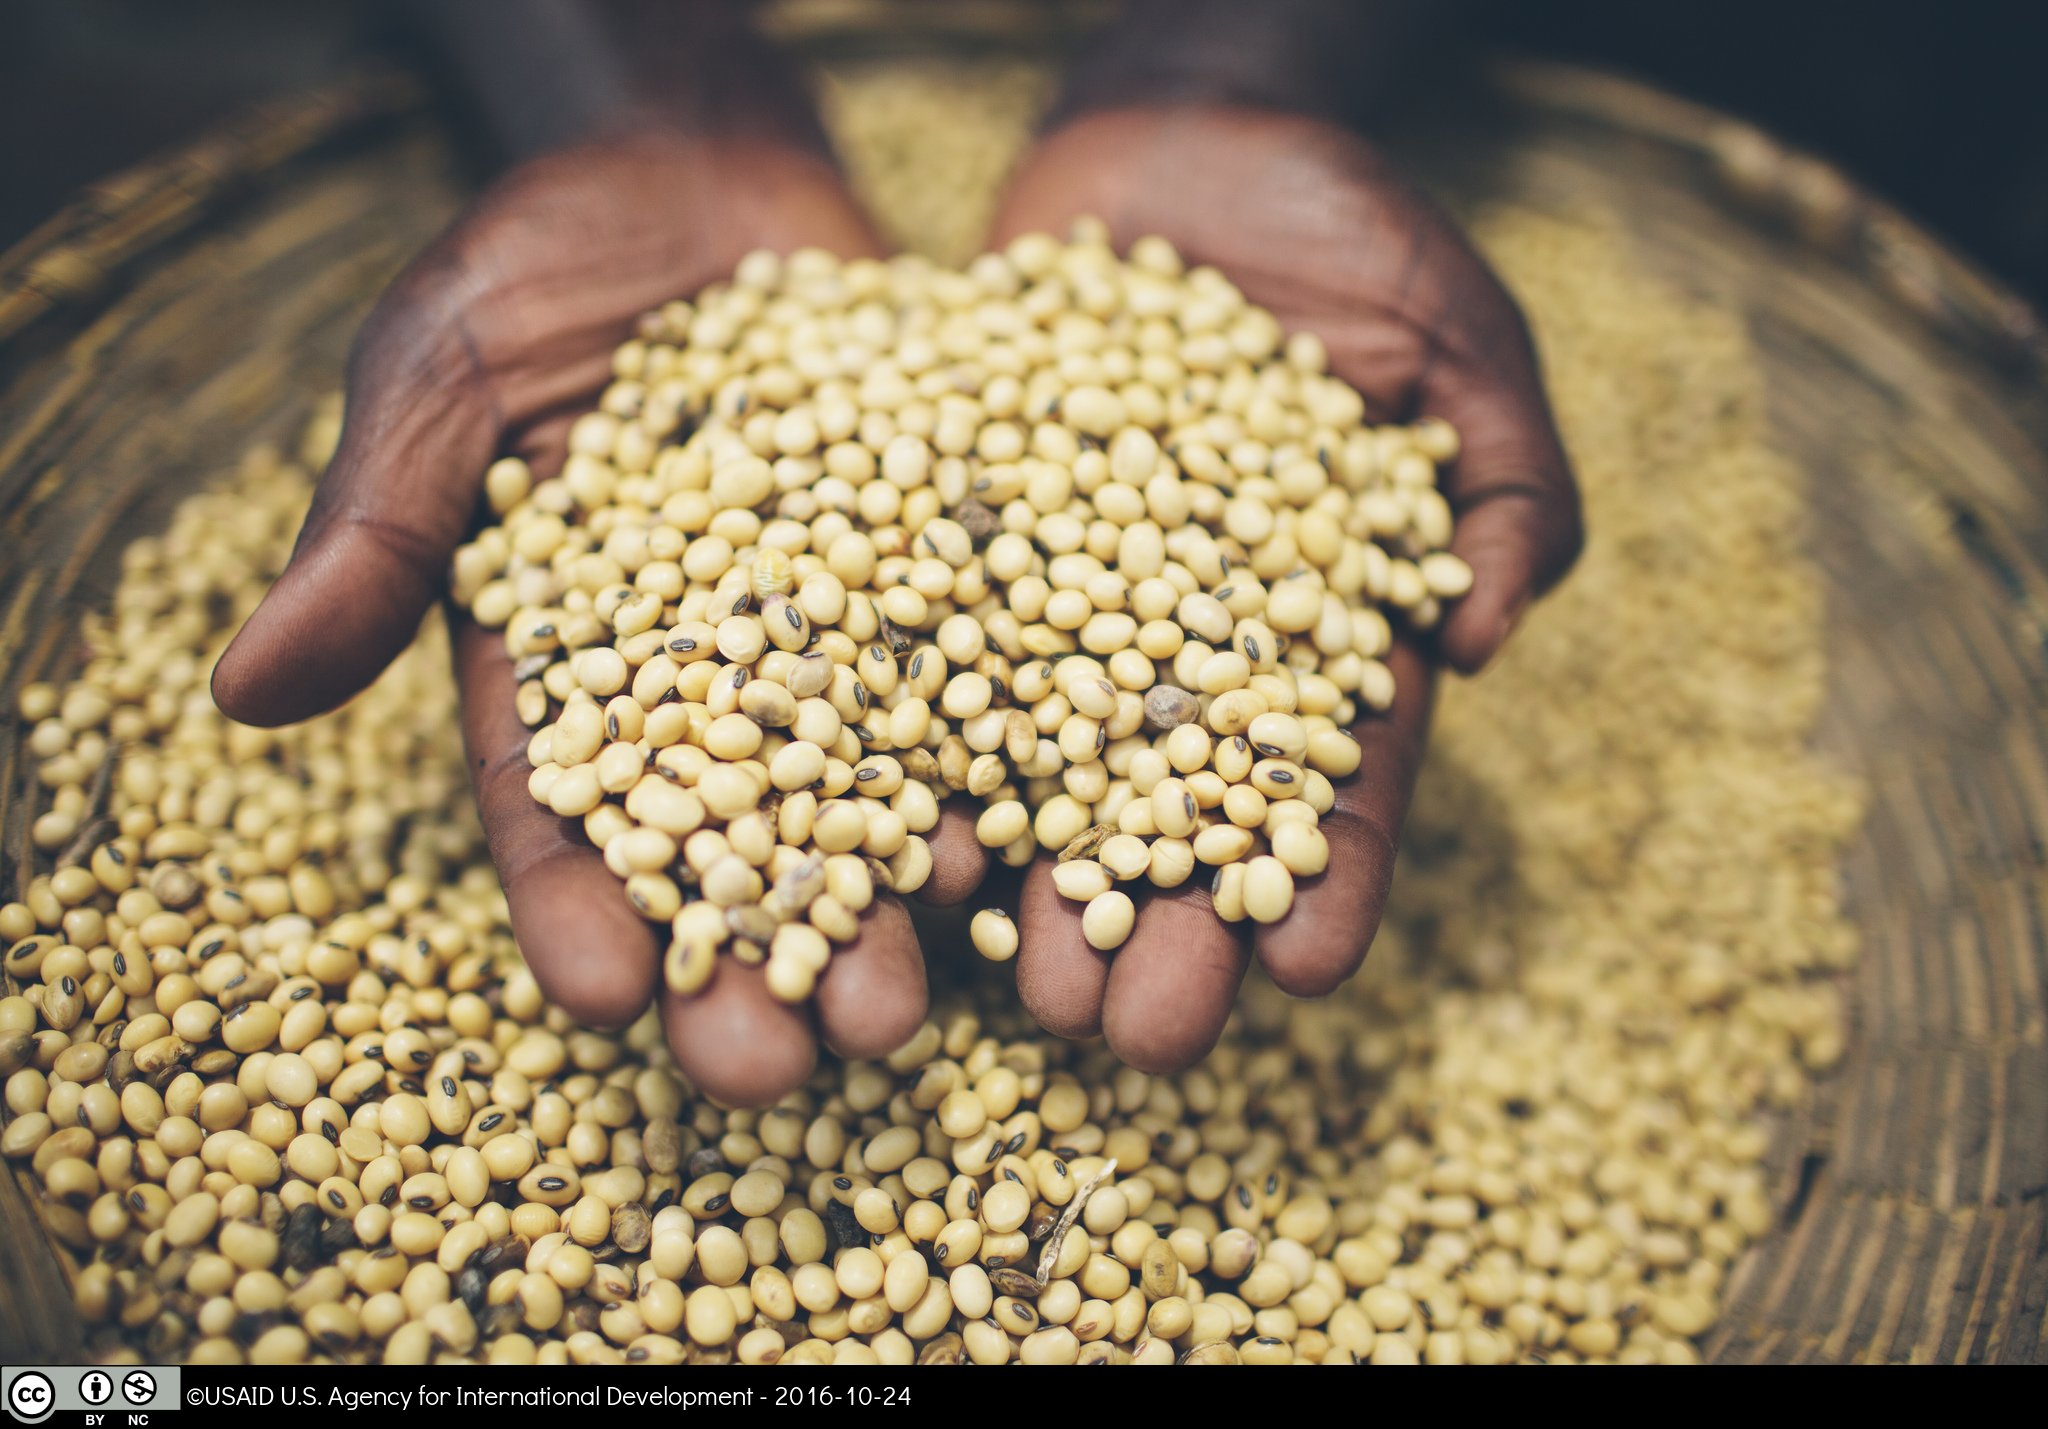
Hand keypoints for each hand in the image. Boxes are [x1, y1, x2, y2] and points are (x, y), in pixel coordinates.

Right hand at [211, 131, 967, 1105]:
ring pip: (857, 799)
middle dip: (744, 960)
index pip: (559, 805)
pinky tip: (1007, 860)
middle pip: (724, 842)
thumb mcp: (435, 378)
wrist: (698, 170)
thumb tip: (240, 689)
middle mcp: (704, 675)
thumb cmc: (535, 264)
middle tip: (775, 1073)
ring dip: (875, 913)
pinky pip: (967, 686)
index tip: (603, 998)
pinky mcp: (936, 580)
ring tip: (904, 1011)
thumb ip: (377, 530)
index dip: (576, 906)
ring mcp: (829, 635)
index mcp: (565, 657)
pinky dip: (985, 769)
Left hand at [988, 104, 1582, 1070]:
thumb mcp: (1460, 340)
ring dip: (1034, 882)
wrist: (1185, 139)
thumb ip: (1500, 483)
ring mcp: (1064, 605)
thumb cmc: (1348, 234)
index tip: (1308, 971)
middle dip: (1164, 926)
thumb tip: (1483, 639)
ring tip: (1017, 987)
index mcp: (1317, 625)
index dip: (1322, 871)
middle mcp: (1184, 645)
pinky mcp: (960, 550)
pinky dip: (915, 744)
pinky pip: (931, 656)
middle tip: (1140, 1035)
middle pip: (1176, 810)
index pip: (1332, 772)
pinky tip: (895, 841)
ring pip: (1043, 767)